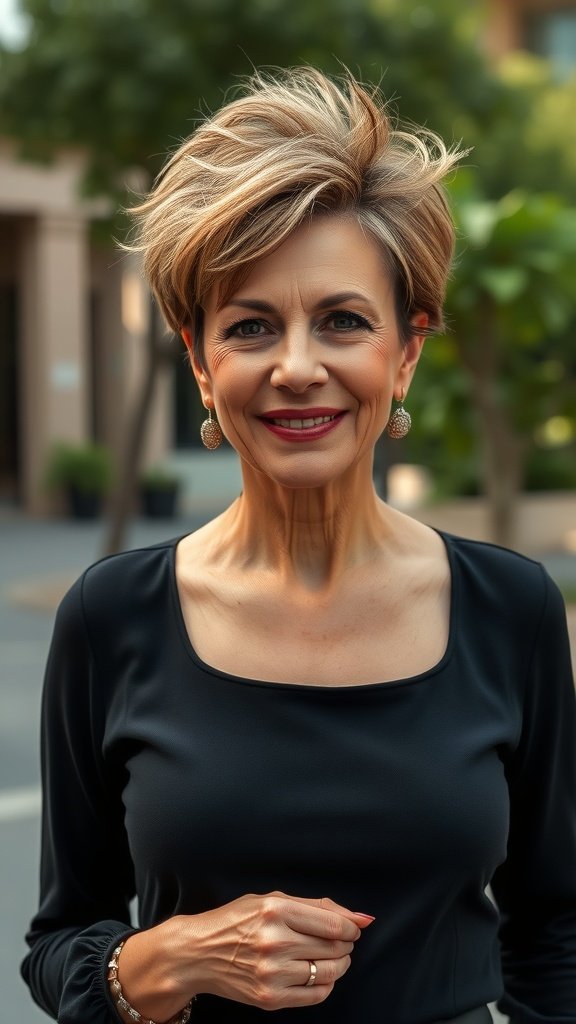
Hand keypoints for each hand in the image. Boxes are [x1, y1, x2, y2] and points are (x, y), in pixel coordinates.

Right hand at [116, 892, 373, 1016]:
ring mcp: (271, 973)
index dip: (351, 927)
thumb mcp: (271, 900)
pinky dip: (325, 985)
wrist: (196, 954)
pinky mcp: (269, 998)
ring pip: (329, 972)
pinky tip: (317, 974)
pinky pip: (315, 995)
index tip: (352, 928)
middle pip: (334, 948)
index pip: (334, 924)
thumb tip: (363, 917)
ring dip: (339, 965)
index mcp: (275, 910)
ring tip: (331, 957)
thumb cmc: (235, 921)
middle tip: (340, 941)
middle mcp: (274, 941)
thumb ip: (318, 906)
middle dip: (345, 944)